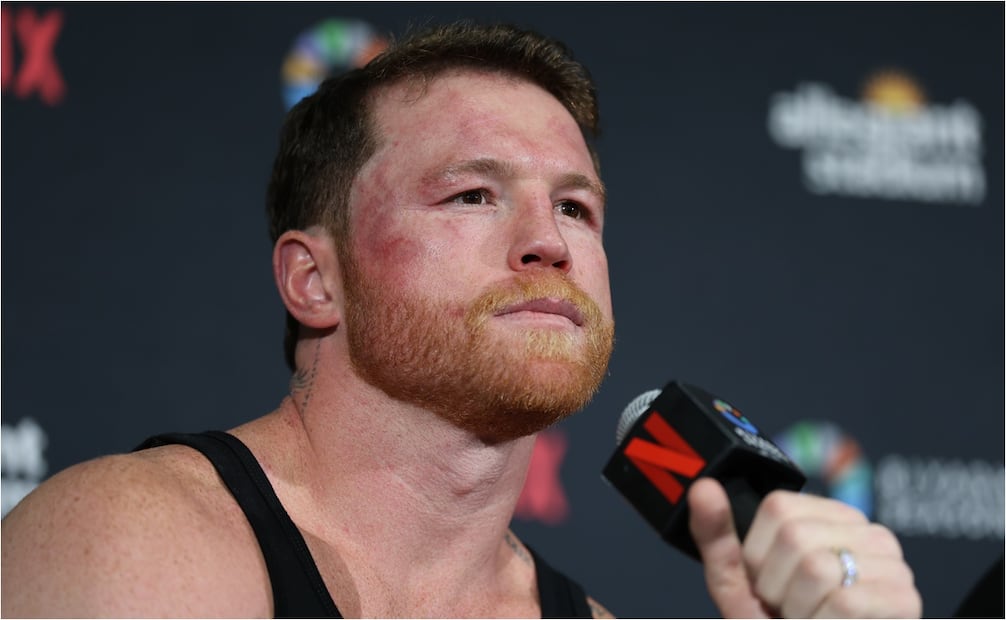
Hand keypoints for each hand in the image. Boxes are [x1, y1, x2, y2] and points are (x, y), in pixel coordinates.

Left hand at [687, 478, 921, 617]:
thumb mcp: (738, 584)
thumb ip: (717, 536)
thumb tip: (703, 486)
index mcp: (828, 516)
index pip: (778, 508)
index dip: (758, 555)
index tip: (769, 584)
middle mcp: (868, 530)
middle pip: (795, 536)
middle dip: (776, 586)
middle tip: (790, 610)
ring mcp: (893, 563)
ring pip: (817, 567)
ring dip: (797, 609)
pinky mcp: (904, 599)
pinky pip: (843, 601)